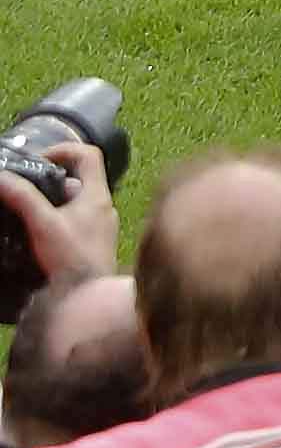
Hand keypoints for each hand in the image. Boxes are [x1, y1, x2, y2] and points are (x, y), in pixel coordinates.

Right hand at [0, 160, 109, 291]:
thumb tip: (2, 177)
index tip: (38, 160)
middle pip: (76, 180)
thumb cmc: (72, 259)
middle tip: (23, 190)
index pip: (89, 155)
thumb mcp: (43, 224)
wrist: (88, 297)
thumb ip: (22, 198)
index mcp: (97, 196)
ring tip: (23, 212)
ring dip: (48, 204)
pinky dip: (53, 222)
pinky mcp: (90, 245)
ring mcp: (98, 227)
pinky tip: (33, 234)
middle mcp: (102, 208)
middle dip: (47, 182)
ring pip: (71, 204)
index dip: (63, 150)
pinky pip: (71, 223)